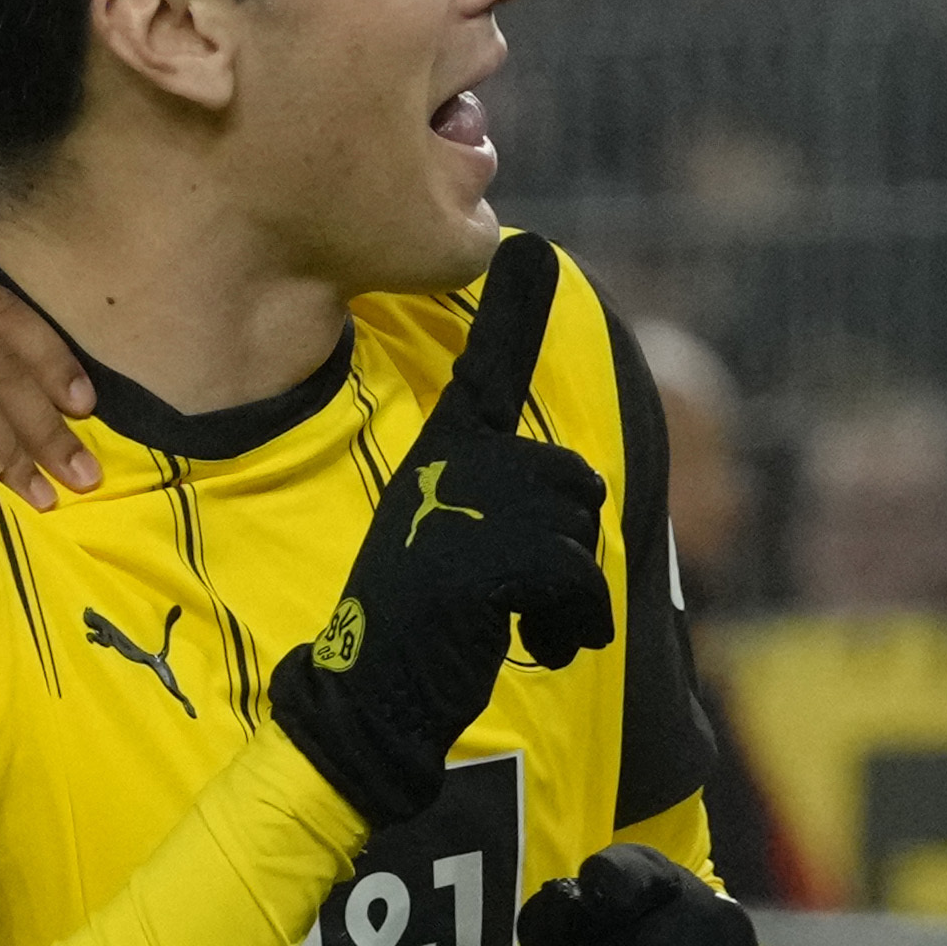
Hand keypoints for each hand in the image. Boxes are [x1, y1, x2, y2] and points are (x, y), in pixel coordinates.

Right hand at [264, 230, 615, 825]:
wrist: (367, 696)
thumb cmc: (412, 632)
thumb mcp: (448, 546)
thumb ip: (493, 507)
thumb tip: (562, 504)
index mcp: (440, 459)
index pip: (484, 372)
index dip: (511, 311)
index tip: (527, 249)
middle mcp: (453, 469)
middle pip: (572, 483)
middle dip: (565, 550)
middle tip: (516, 600)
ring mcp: (470, 507)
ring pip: (579, 533)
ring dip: (567, 592)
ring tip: (514, 623)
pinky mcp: (491, 555)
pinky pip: (575, 577)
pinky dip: (569, 622)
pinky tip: (528, 643)